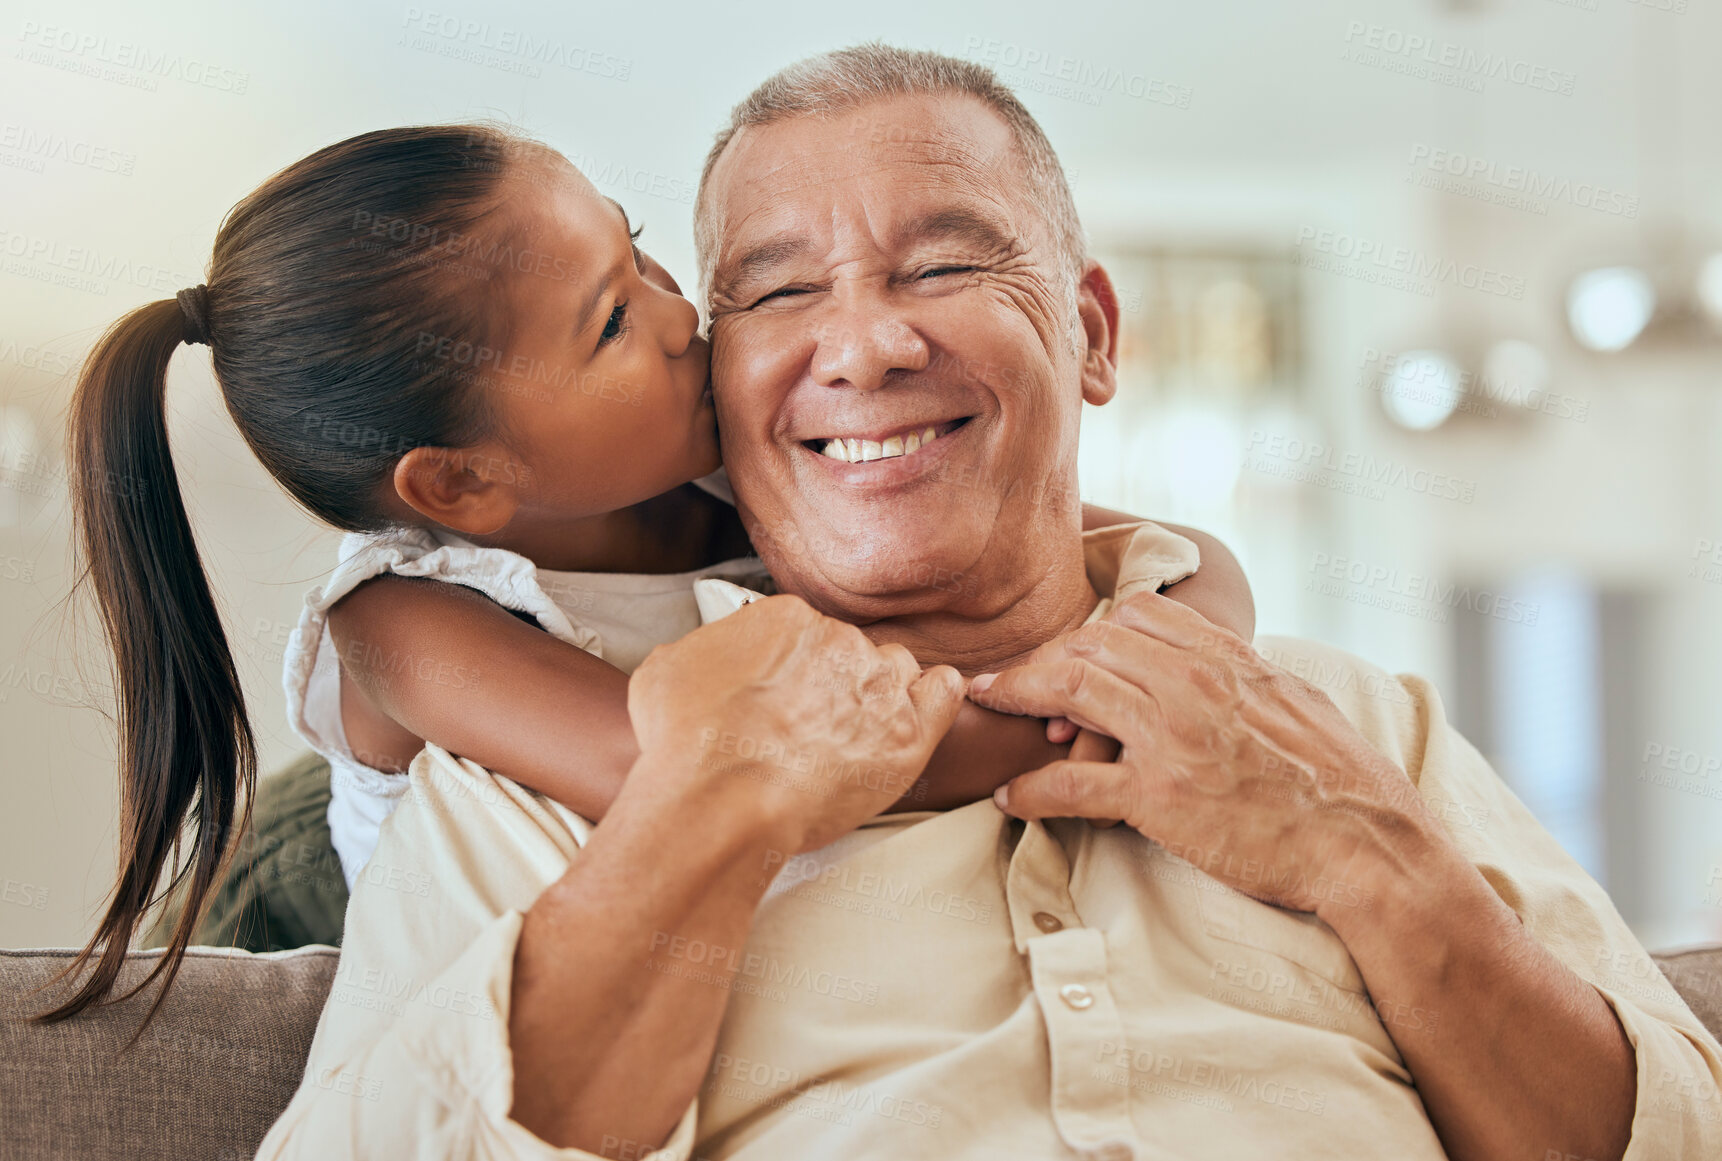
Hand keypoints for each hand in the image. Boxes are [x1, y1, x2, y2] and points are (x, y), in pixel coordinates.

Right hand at [630, 594, 964, 855]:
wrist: (720, 800)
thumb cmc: (687, 743)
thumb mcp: (668, 668)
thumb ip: (709, 650)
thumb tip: (716, 657)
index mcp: (786, 619)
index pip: (807, 633)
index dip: (794, 669)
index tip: (783, 697)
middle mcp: (840, 640)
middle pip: (851, 652)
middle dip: (834, 686)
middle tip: (807, 728)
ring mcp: (878, 685)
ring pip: (896, 672)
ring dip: (879, 697)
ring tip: (850, 737)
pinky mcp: (908, 734)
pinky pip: (944, 694)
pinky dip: (934, 702)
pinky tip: (914, 719)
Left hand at [967, 591, 1429, 915]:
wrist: (1365, 842)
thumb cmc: (1342, 778)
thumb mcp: (1298, 697)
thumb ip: (1245, 673)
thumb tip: (1221, 660)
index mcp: (1226, 658)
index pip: (1135, 613)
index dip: (1092, 630)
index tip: (1070, 652)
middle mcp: (1191, 685)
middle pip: (1090, 643)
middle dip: (1042, 658)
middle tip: (1008, 680)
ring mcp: (1171, 738)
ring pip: (1069, 690)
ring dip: (1018, 696)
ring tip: (987, 707)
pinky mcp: (1158, 797)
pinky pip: (1070, 784)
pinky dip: (1030, 789)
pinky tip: (1010, 797)